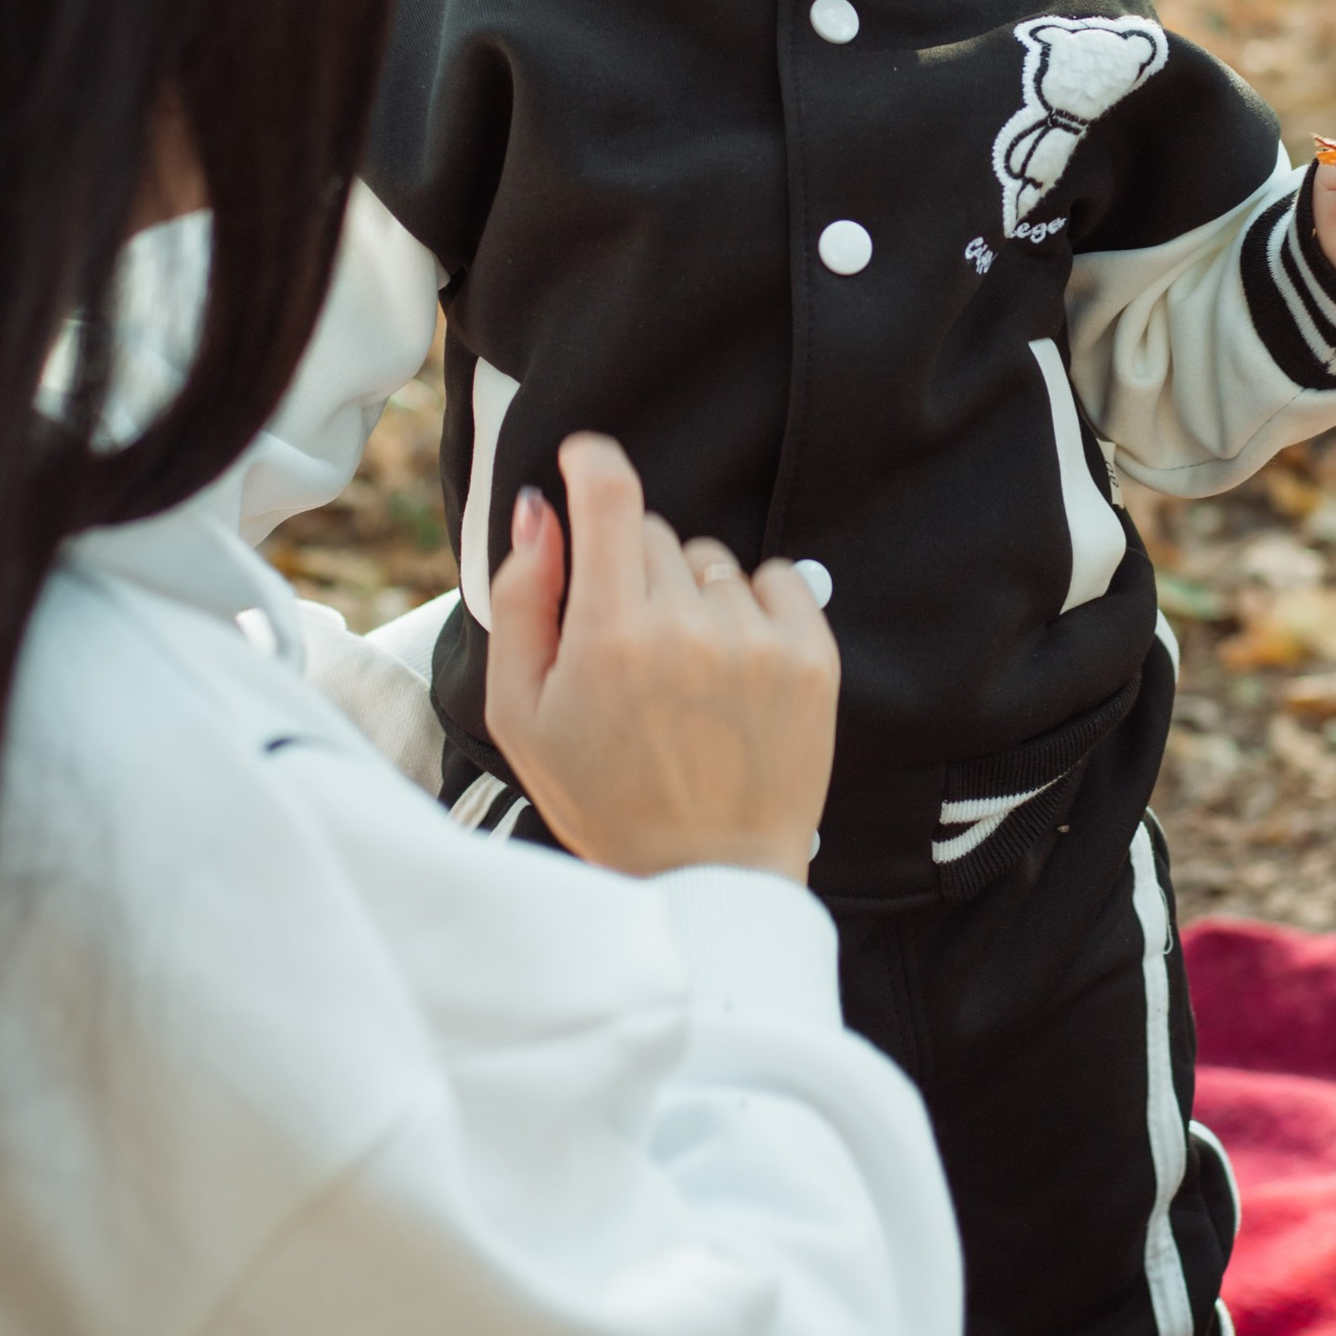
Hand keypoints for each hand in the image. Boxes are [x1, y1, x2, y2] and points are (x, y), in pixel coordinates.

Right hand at [485, 436, 836, 885]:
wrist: (707, 877)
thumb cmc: (603, 797)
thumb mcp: (521, 712)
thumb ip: (521, 600)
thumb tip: (537, 509)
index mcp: (610, 637)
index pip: (610, 496)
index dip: (592, 460)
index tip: (584, 458)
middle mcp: (689, 628)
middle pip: (652, 532)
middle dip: (629, 569)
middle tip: (625, 645)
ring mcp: (758, 642)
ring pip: (710, 561)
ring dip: (692, 596)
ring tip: (683, 675)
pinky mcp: (814, 659)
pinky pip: (778, 578)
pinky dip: (754, 606)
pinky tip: (734, 665)